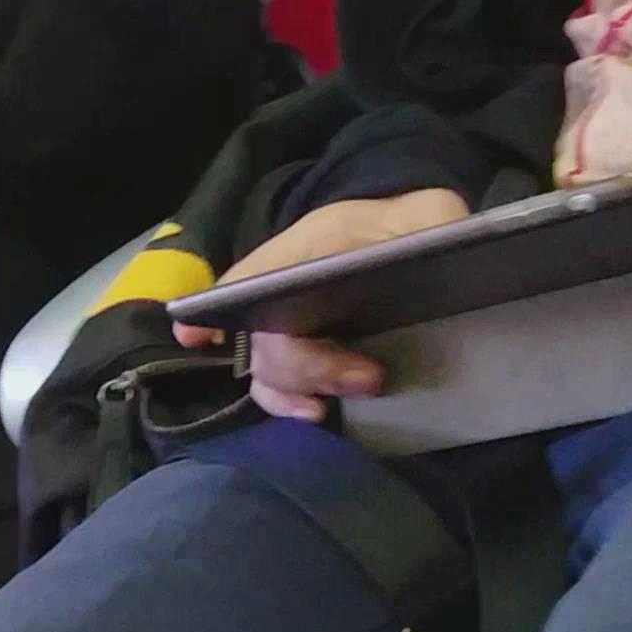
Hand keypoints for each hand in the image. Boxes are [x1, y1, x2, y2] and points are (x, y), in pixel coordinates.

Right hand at [174, 189, 469, 420]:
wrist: (416, 233)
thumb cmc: (419, 227)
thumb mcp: (435, 217)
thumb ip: (435, 233)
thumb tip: (435, 258)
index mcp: (314, 243)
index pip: (254, 275)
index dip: (220, 304)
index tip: (195, 332)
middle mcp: (287, 283)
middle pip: (264, 335)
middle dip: (307, 366)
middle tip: (371, 378)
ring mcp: (289, 320)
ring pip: (262, 366)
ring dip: (289, 392)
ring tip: (326, 409)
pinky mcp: (304, 352)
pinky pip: (275, 385)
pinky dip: (285, 403)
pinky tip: (314, 413)